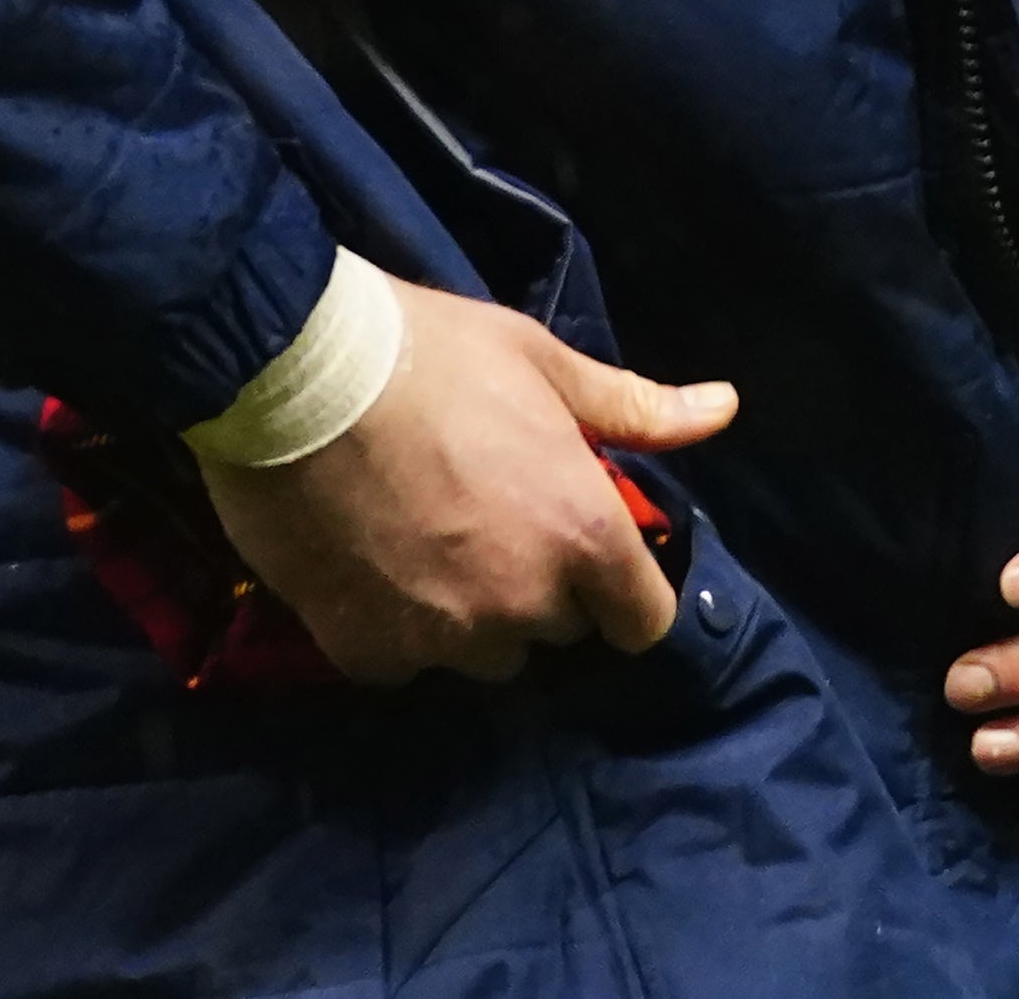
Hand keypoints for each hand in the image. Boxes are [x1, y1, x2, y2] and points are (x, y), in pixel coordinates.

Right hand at [198, 285, 735, 684]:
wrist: (294, 373)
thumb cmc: (433, 355)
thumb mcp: (545, 365)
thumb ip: (636, 410)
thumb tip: (724, 410)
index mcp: (583, 537)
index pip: (644, 622)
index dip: (624, 593)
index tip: (595, 561)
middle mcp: (521, 605)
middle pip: (557, 632)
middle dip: (540, 589)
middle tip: (492, 520)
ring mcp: (439, 639)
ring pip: (480, 654)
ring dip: (469, 616)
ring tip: (426, 542)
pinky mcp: (363, 653)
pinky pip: (403, 662)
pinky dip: (394, 630)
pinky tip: (371, 564)